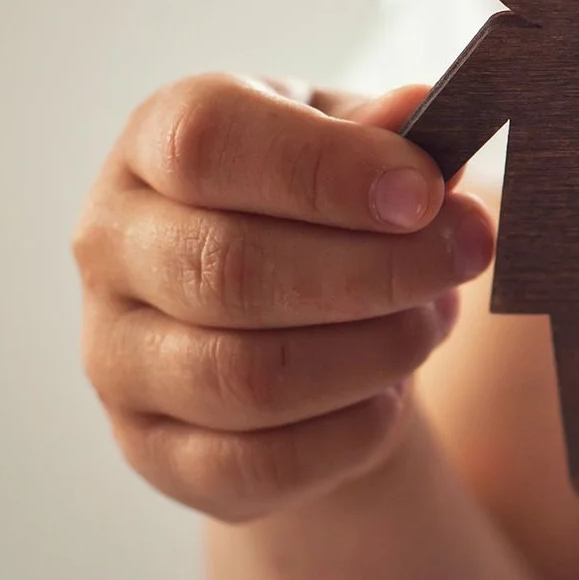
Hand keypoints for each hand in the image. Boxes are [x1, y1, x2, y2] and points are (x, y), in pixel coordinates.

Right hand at [73, 75, 495, 521]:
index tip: (427, 193)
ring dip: (371, 353)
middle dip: (374, 269)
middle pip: (229, 268)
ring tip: (431, 321)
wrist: (295, 314)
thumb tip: (415, 115)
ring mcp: (117, 356)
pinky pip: (257, 464)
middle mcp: (112, 245)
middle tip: (466, 256)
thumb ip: (386, 133)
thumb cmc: (325, 204)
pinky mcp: (152, 451)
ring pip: (246, 376)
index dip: (324, 170)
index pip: (206, 143)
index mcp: (155, 142)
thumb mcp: (358, 145)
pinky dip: (349, 434)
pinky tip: (392, 396)